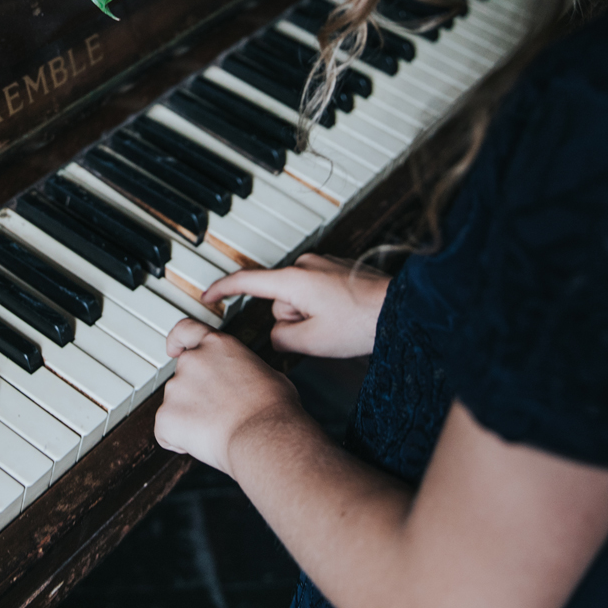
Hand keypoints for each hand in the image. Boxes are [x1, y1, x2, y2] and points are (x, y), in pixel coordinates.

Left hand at [153, 320, 303, 474]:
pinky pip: (165, 430)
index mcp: (218, 345)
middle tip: (216, 413)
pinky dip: (178, 439)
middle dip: (194, 394)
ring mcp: (176, 387)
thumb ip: (245, 369)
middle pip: (183, 375)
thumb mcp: (268, 373)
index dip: (177, 341)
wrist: (264, 436)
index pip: (186, 330)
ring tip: (218, 430)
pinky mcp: (166, 416)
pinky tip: (204, 443)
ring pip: (175, 404)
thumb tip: (248, 381)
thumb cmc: (274, 409)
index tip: (173, 350)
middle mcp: (193, 360)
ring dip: (189, 417)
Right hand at [200, 253, 388, 357]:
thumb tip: (277, 334)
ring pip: (300, 298)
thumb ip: (282, 339)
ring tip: (339, 325)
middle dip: (293, 320)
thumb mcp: (312, 342)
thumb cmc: (362, 322)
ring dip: (312, 315)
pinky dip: (325, 306)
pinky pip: (317, 291)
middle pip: (279, 300)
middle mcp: (305, 265)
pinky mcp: (337, 269)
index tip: (207, 297)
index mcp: (293, 280)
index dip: (222, 290)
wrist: (399, 310)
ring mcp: (323, 264)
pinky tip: (344, 316)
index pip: (246, 281)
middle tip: (321, 333)